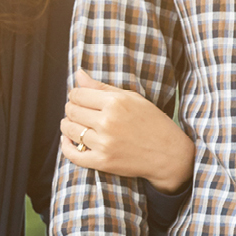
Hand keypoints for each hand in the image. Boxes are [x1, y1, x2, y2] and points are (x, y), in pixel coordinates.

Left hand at [59, 70, 194, 192]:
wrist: (169, 154)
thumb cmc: (152, 122)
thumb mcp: (132, 98)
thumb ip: (102, 87)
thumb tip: (78, 74)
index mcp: (115, 102)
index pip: (77, 94)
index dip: (74, 95)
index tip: (78, 98)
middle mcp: (107, 122)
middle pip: (72, 111)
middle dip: (71, 109)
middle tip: (78, 111)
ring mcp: (104, 143)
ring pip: (70, 130)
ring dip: (68, 126)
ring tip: (74, 124)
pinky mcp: (103, 162)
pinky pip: (73, 154)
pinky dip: (66, 146)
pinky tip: (69, 140)